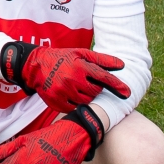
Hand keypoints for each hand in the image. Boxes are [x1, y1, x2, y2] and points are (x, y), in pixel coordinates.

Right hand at [0, 42, 130, 109]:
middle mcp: (72, 79)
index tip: (127, 93)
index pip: (103, 77)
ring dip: (86, 97)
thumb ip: (102, 60)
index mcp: (80, 66)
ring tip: (78, 88)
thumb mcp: (81, 54)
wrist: (35, 66)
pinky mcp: (55, 101)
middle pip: (95, 92)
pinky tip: (71, 95)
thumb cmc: (62, 58)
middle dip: (96, 89)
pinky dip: (76, 104)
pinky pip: (73, 108)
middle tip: (88, 83)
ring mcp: (63, 92)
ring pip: (85, 101)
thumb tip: (122, 65)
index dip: (117, 85)